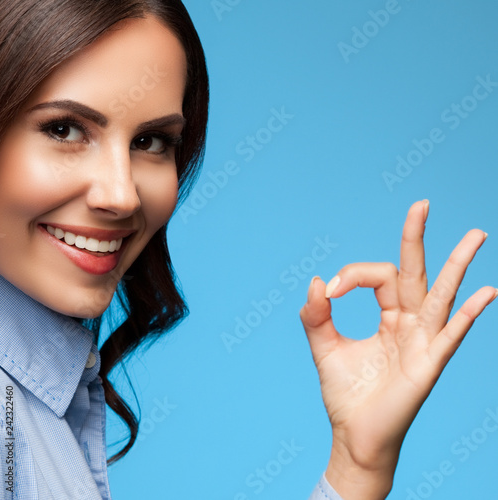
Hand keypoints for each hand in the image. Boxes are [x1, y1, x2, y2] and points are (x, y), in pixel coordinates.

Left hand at [300, 200, 496, 499]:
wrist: (354, 435)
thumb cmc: (345, 393)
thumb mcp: (324, 348)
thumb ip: (316, 316)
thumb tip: (316, 281)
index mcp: (387, 316)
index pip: (378, 276)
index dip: (352, 274)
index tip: (329, 290)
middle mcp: (409, 323)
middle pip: (415, 273)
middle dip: (417, 238)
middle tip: (422, 204)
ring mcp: (422, 342)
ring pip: (441, 294)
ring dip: (458, 265)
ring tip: (476, 234)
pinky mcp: (429, 364)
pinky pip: (452, 334)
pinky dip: (469, 313)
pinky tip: (489, 291)